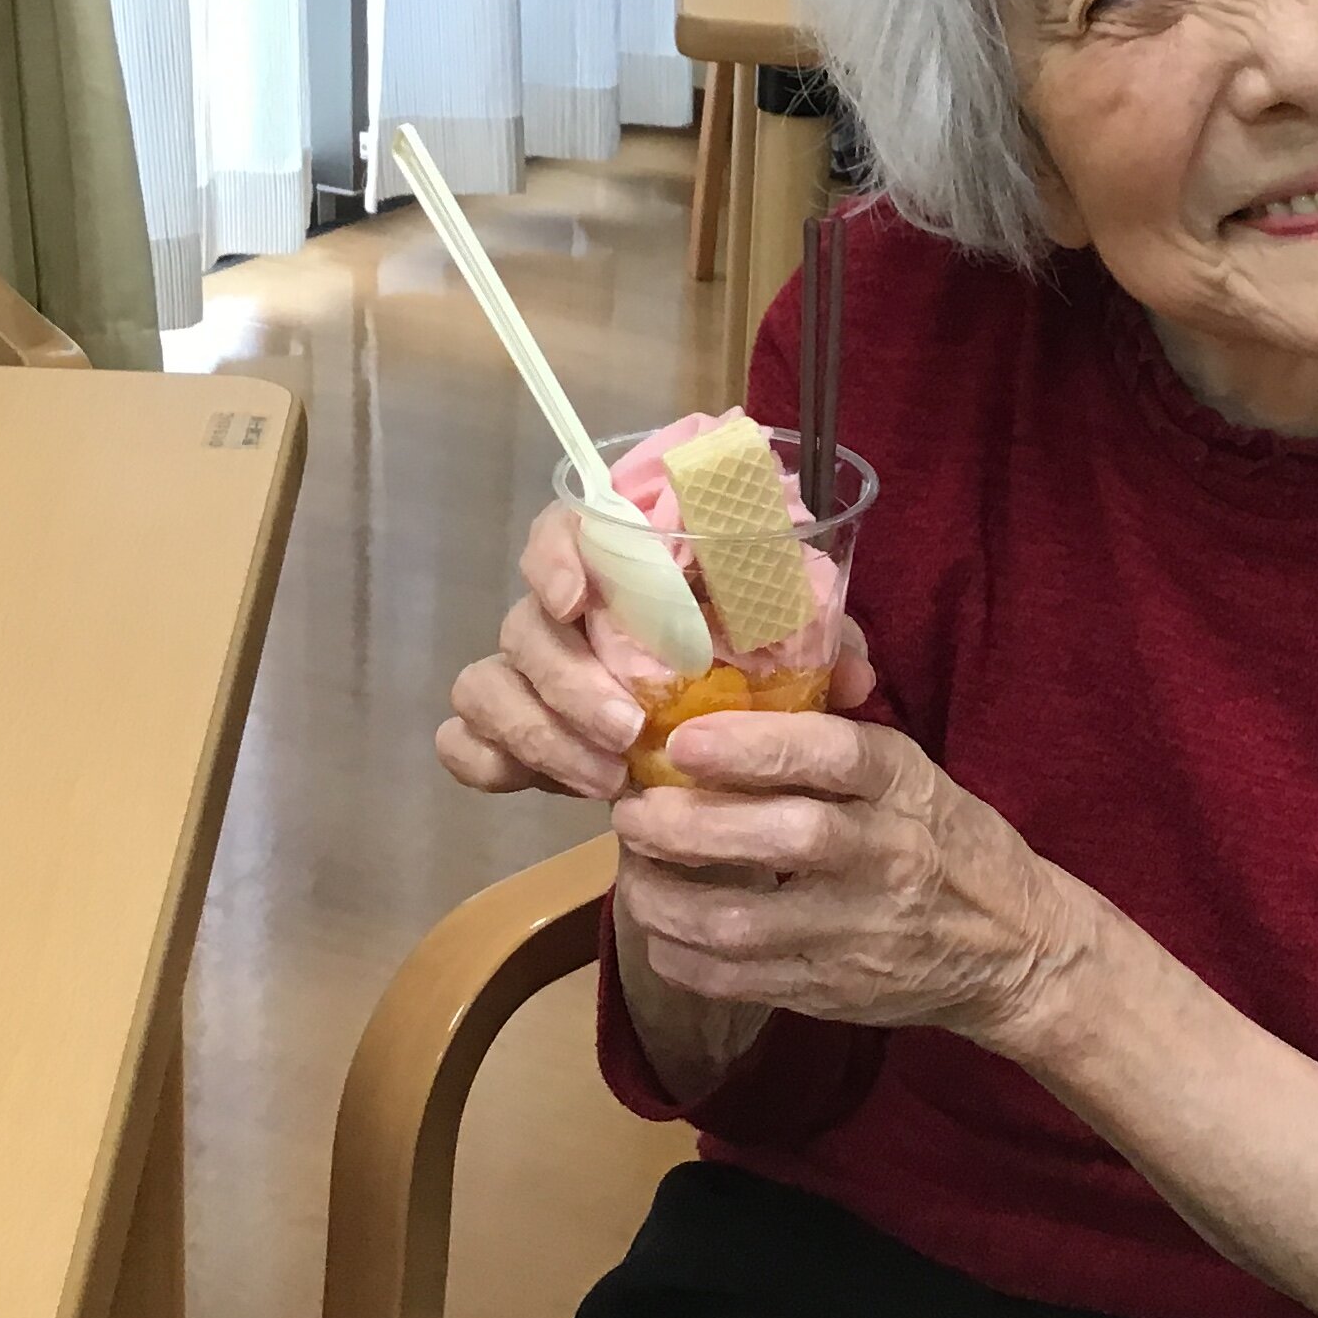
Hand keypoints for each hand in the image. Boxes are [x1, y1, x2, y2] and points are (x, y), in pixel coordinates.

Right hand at [437, 502, 875, 801]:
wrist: (719, 764)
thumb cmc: (747, 678)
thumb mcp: (797, 656)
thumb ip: (825, 645)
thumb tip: (856, 669)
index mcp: (628, 573)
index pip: (568, 528)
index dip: (557, 553)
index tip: (578, 598)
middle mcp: (566, 616)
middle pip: (525, 622)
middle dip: (569, 681)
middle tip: (628, 732)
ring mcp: (528, 677)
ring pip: (487, 685)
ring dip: (541, 733)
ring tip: (609, 780)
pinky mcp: (507, 737)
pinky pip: (462, 742)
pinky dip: (492, 763)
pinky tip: (544, 788)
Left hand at [609, 710, 1091, 1052]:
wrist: (1016, 950)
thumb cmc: (948, 842)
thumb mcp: (914, 774)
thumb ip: (838, 736)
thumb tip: (746, 675)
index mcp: (906, 786)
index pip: (834, 755)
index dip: (755, 745)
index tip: (684, 740)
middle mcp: (888, 856)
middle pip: (783, 837)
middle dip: (688, 824)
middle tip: (633, 811)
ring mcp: (861, 932)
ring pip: (746, 922)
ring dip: (668, 900)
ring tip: (633, 874)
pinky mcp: (836, 991)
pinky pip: (742, 982)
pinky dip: (684, 959)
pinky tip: (660, 934)